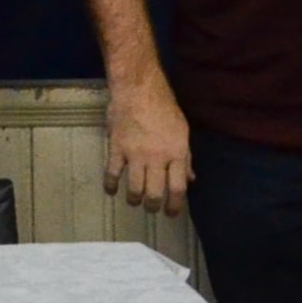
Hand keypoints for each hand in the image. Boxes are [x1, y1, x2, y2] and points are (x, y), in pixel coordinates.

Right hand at [103, 71, 192, 216]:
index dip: (175, 205)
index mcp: (176, 153)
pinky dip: (110, 184)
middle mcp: (157, 157)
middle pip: (155, 192)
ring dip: (134, 199)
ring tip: (134, 201)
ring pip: (135, 187)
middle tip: (151, 208)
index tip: (171, 213)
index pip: (178, 188)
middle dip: (153, 206)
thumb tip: (191, 178)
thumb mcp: (182, 131)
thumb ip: (185, 157)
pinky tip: (110, 190)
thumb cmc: (164, 107)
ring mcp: (135, 154)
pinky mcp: (117, 148)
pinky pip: (112, 172)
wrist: (138, 89)